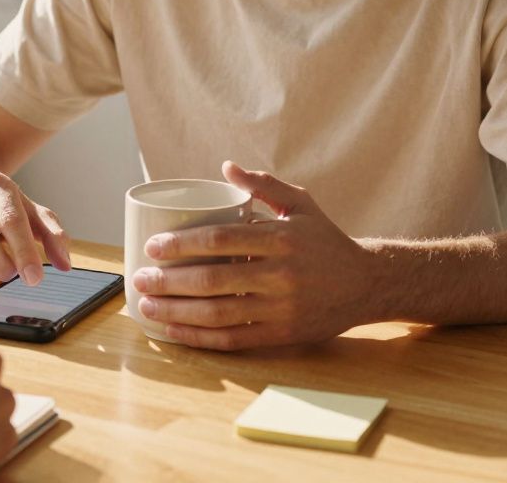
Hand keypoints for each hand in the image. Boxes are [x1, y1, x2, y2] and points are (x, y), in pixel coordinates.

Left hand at [132, 161, 382, 350]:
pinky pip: (233, 340)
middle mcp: (281, 275)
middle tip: (139, 278)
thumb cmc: (325, 240)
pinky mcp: (282, 335)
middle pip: (212, 280)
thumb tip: (226, 166)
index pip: (220, 240)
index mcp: (281, 238)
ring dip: (176, 312)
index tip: (152, 246)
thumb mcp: (300, 204)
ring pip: (218, 314)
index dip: (181, 245)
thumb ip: (263, 184)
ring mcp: (282, 308)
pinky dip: (198, 338)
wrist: (366, 284)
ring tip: (147, 305)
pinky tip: (173, 330)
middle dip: (168, 281)